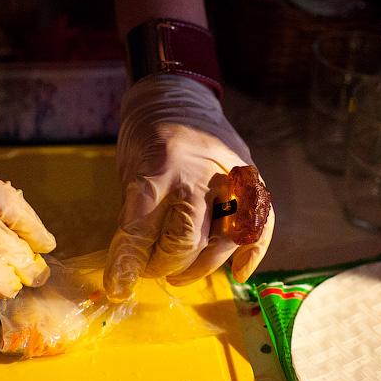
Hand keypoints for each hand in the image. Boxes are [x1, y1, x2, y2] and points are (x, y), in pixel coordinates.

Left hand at [105, 75, 273, 300]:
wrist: (179, 95)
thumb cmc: (146, 138)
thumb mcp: (129, 170)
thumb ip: (136, 214)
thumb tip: (129, 267)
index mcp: (157, 166)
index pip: (141, 224)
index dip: (128, 261)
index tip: (119, 285)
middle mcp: (197, 173)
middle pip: (186, 238)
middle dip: (165, 264)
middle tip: (152, 270)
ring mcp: (230, 177)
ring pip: (222, 238)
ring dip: (199, 266)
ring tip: (178, 274)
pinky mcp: (252, 181)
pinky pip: (261, 225)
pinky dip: (252, 254)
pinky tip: (238, 273)